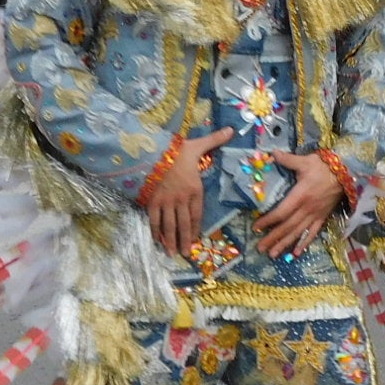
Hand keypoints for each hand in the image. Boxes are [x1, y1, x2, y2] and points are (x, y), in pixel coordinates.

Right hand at [145, 128, 231, 258]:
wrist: (153, 151)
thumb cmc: (177, 150)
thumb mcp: (198, 145)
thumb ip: (215, 141)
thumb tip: (232, 130)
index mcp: (194, 189)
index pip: (197, 213)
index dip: (197, 228)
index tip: (196, 239)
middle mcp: (181, 199)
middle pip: (184, 224)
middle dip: (184, 240)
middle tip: (185, 254)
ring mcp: (166, 202)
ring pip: (169, 226)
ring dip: (171, 241)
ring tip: (172, 253)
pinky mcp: (152, 201)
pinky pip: (154, 219)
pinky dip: (155, 231)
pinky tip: (157, 240)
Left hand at [254, 150, 344, 256]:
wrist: (347, 172)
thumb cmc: (324, 166)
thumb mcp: (305, 161)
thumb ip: (287, 160)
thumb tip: (271, 153)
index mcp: (300, 195)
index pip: (281, 212)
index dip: (268, 221)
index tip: (256, 227)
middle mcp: (307, 209)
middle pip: (287, 226)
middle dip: (272, 238)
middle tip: (259, 248)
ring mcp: (315, 215)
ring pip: (298, 232)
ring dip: (284, 244)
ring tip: (272, 254)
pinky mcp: (323, 217)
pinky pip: (313, 233)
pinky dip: (304, 243)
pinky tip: (296, 253)